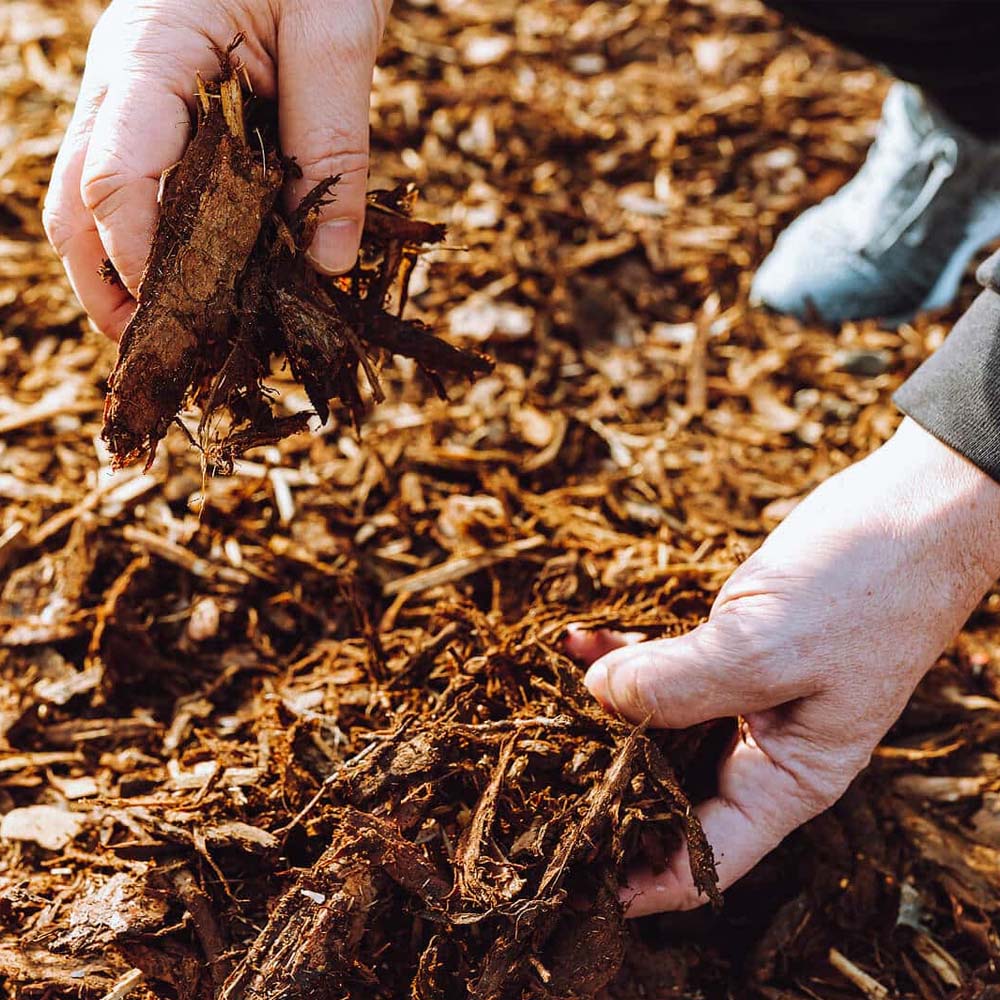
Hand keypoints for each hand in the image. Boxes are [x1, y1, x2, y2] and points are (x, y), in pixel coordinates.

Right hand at [44, 0, 388, 338]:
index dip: (141, 261)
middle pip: (77, 206)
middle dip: (108, 290)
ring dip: (122, 279)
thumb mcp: (336, 37)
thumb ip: (334, 145)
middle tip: (161, 357)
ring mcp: (131, 101)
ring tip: (175, 341)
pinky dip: (155, 247)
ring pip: (91, 206)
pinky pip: (136, 192)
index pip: (115, 178)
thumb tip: (326, 263)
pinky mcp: (160, 117)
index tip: (187, 320)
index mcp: (148, 56)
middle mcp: (120, 85)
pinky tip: (198, 288)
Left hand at [567, 417, 999, 915]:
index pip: (704, 860)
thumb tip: (597, 695)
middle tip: (530, 784)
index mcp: (787, 779)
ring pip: (655, 725)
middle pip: (668, 794)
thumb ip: (680, 682)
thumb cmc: (867, 589)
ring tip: (536, 704)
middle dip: (603, 789)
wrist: (910, 512)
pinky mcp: (726, 648)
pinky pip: (661, 664)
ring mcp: (741, 696)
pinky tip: (576, 636)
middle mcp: (760, 749)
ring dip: (600, 712)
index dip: (639, 880)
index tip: (569, 879)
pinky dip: (620, 653)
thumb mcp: (769, 645)